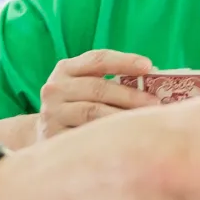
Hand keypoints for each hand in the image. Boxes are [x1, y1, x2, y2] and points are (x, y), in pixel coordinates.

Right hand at [36, 50, 158, 142]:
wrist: (44, 135)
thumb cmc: (76, 107)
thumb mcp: (85, 88)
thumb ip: (111, 81)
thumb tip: (155, 79)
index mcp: (66, 69)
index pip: (97, 59)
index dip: (124, 61)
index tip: (148, 66)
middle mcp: (55, 88)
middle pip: (97, 87)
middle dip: (130, 95)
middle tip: (155, 103)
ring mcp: (52, 113)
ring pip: (92, 112)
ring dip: (122, 116)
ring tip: (144, 122)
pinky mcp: (53, 136)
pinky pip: (85, 135)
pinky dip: (108, 136)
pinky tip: (125, 139)